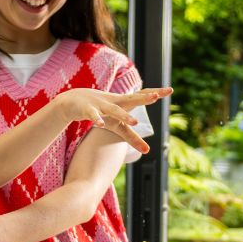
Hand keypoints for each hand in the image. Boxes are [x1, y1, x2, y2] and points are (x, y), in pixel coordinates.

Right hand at [51, 86, 171, 155]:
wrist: (72, 102)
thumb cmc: (100, 112)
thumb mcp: (117, 126)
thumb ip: (133, 138)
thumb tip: (148, 151)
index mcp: (123, 103)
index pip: (141, 96)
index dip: (155, 93)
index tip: (170, 90)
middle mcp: (114, 101)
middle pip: (131, 99)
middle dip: (143, 98)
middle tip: (156, 97)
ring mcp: (101, 105)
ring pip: (113, 110)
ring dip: (123, 115)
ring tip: (134, 122)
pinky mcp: (87, 110)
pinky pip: (93, 115)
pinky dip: (97, 119)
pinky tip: (101, 124)